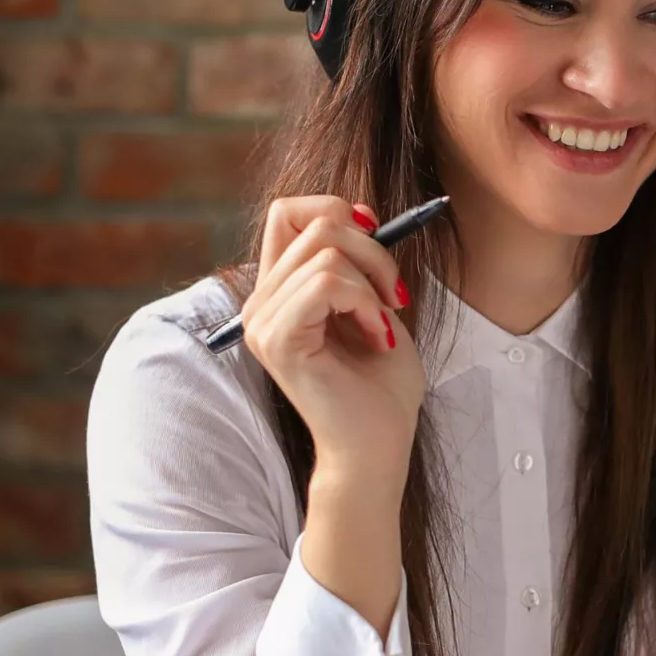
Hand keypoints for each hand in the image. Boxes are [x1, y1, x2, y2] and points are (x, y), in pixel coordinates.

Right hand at [244, 197, 422, 631]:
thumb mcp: (374, 305)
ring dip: (372, 281)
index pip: (288, 211)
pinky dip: (363, 301)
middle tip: (394, 296)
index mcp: (280, 291)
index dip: (336, 210)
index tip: (377, 241)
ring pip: (324, 250)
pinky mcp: (278, 341)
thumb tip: (360, 212)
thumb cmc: (382, 386)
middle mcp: (261, 303)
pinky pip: (324, 283)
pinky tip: (376, 335)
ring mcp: (263, 321)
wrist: (379, 445)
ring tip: (383, 324)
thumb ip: (357, 261)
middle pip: (313, 221)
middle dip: (372, 248)